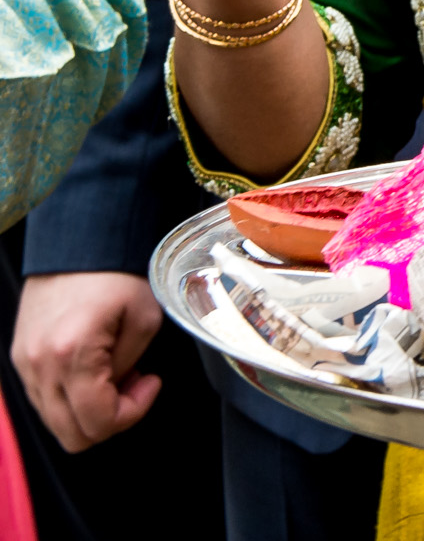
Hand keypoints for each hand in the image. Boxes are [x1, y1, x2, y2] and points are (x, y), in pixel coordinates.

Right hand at [11, 272, 163, 451]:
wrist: (79, 242)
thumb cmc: (116, 272)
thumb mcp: (144, 317)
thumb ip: (129, 366)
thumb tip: (119, 392)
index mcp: (72, 355)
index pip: (96, 421)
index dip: (131, 413)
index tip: (149, 384)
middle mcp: (39, 365)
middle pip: (71, 434)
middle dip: (110, 419)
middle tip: (135, 385)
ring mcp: (24, 363)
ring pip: (55, 421)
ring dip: (89, 409)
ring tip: (117, 371)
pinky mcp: (20, 357)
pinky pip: (44, 399)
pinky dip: (71, 396)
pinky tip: (95, 368)